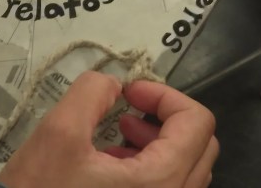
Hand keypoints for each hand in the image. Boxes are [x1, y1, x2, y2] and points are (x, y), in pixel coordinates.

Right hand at [0, 71, 218, 187]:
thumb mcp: (59, 131)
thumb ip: (92, 92)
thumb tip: (112, 83)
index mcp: (162, 180)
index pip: (196, 121)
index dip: (164, 95)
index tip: (129, 93)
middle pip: (201, 143)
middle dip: (165, 116)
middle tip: (129, 108)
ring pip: (187, 167)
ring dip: (159, 139)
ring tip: (121, 130)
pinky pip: (170, 187)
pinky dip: (150, 163)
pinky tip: (112, 159)